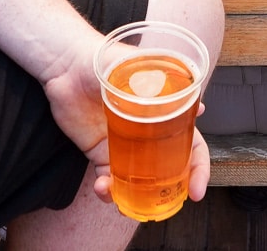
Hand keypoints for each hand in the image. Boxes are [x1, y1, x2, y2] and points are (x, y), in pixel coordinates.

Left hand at [41, 41, 210, 205]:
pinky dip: (107, 190)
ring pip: (138, 181)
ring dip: (135, 197)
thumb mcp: (140, 69)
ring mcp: (124, 145)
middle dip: (172, 192)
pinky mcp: (99, 152)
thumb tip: (200, 108)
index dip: (199, 168)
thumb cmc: (105, 60)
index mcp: (164, 114)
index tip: (197, 189)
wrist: (66, 65)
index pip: (191, 145)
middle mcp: (148, 133)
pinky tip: (102, 187)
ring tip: (123, 199)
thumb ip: (168, 88)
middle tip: (166, 207)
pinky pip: (108, 179)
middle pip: (169, 169)